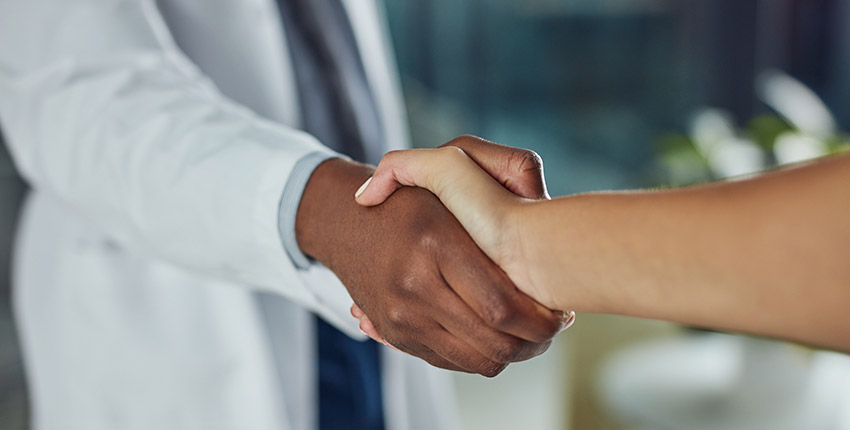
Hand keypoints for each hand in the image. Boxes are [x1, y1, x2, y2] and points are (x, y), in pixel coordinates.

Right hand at [296, 141, 568, 376]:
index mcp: (435, 240)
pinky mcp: (396, 334)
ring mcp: (400, 314)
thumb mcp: (454, 163)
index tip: (563, 311)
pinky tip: (498, 334)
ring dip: (514, 354)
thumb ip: (508, 168)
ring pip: (477, 359)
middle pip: (494, 340)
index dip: (541, 318)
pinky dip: (482, 355)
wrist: (344, 223)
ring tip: (532, 334)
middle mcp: (413, 283)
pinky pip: (452, 362)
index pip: (502, 304)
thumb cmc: (414, 196)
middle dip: (536, 342)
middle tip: (556, 327)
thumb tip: (546, 209)